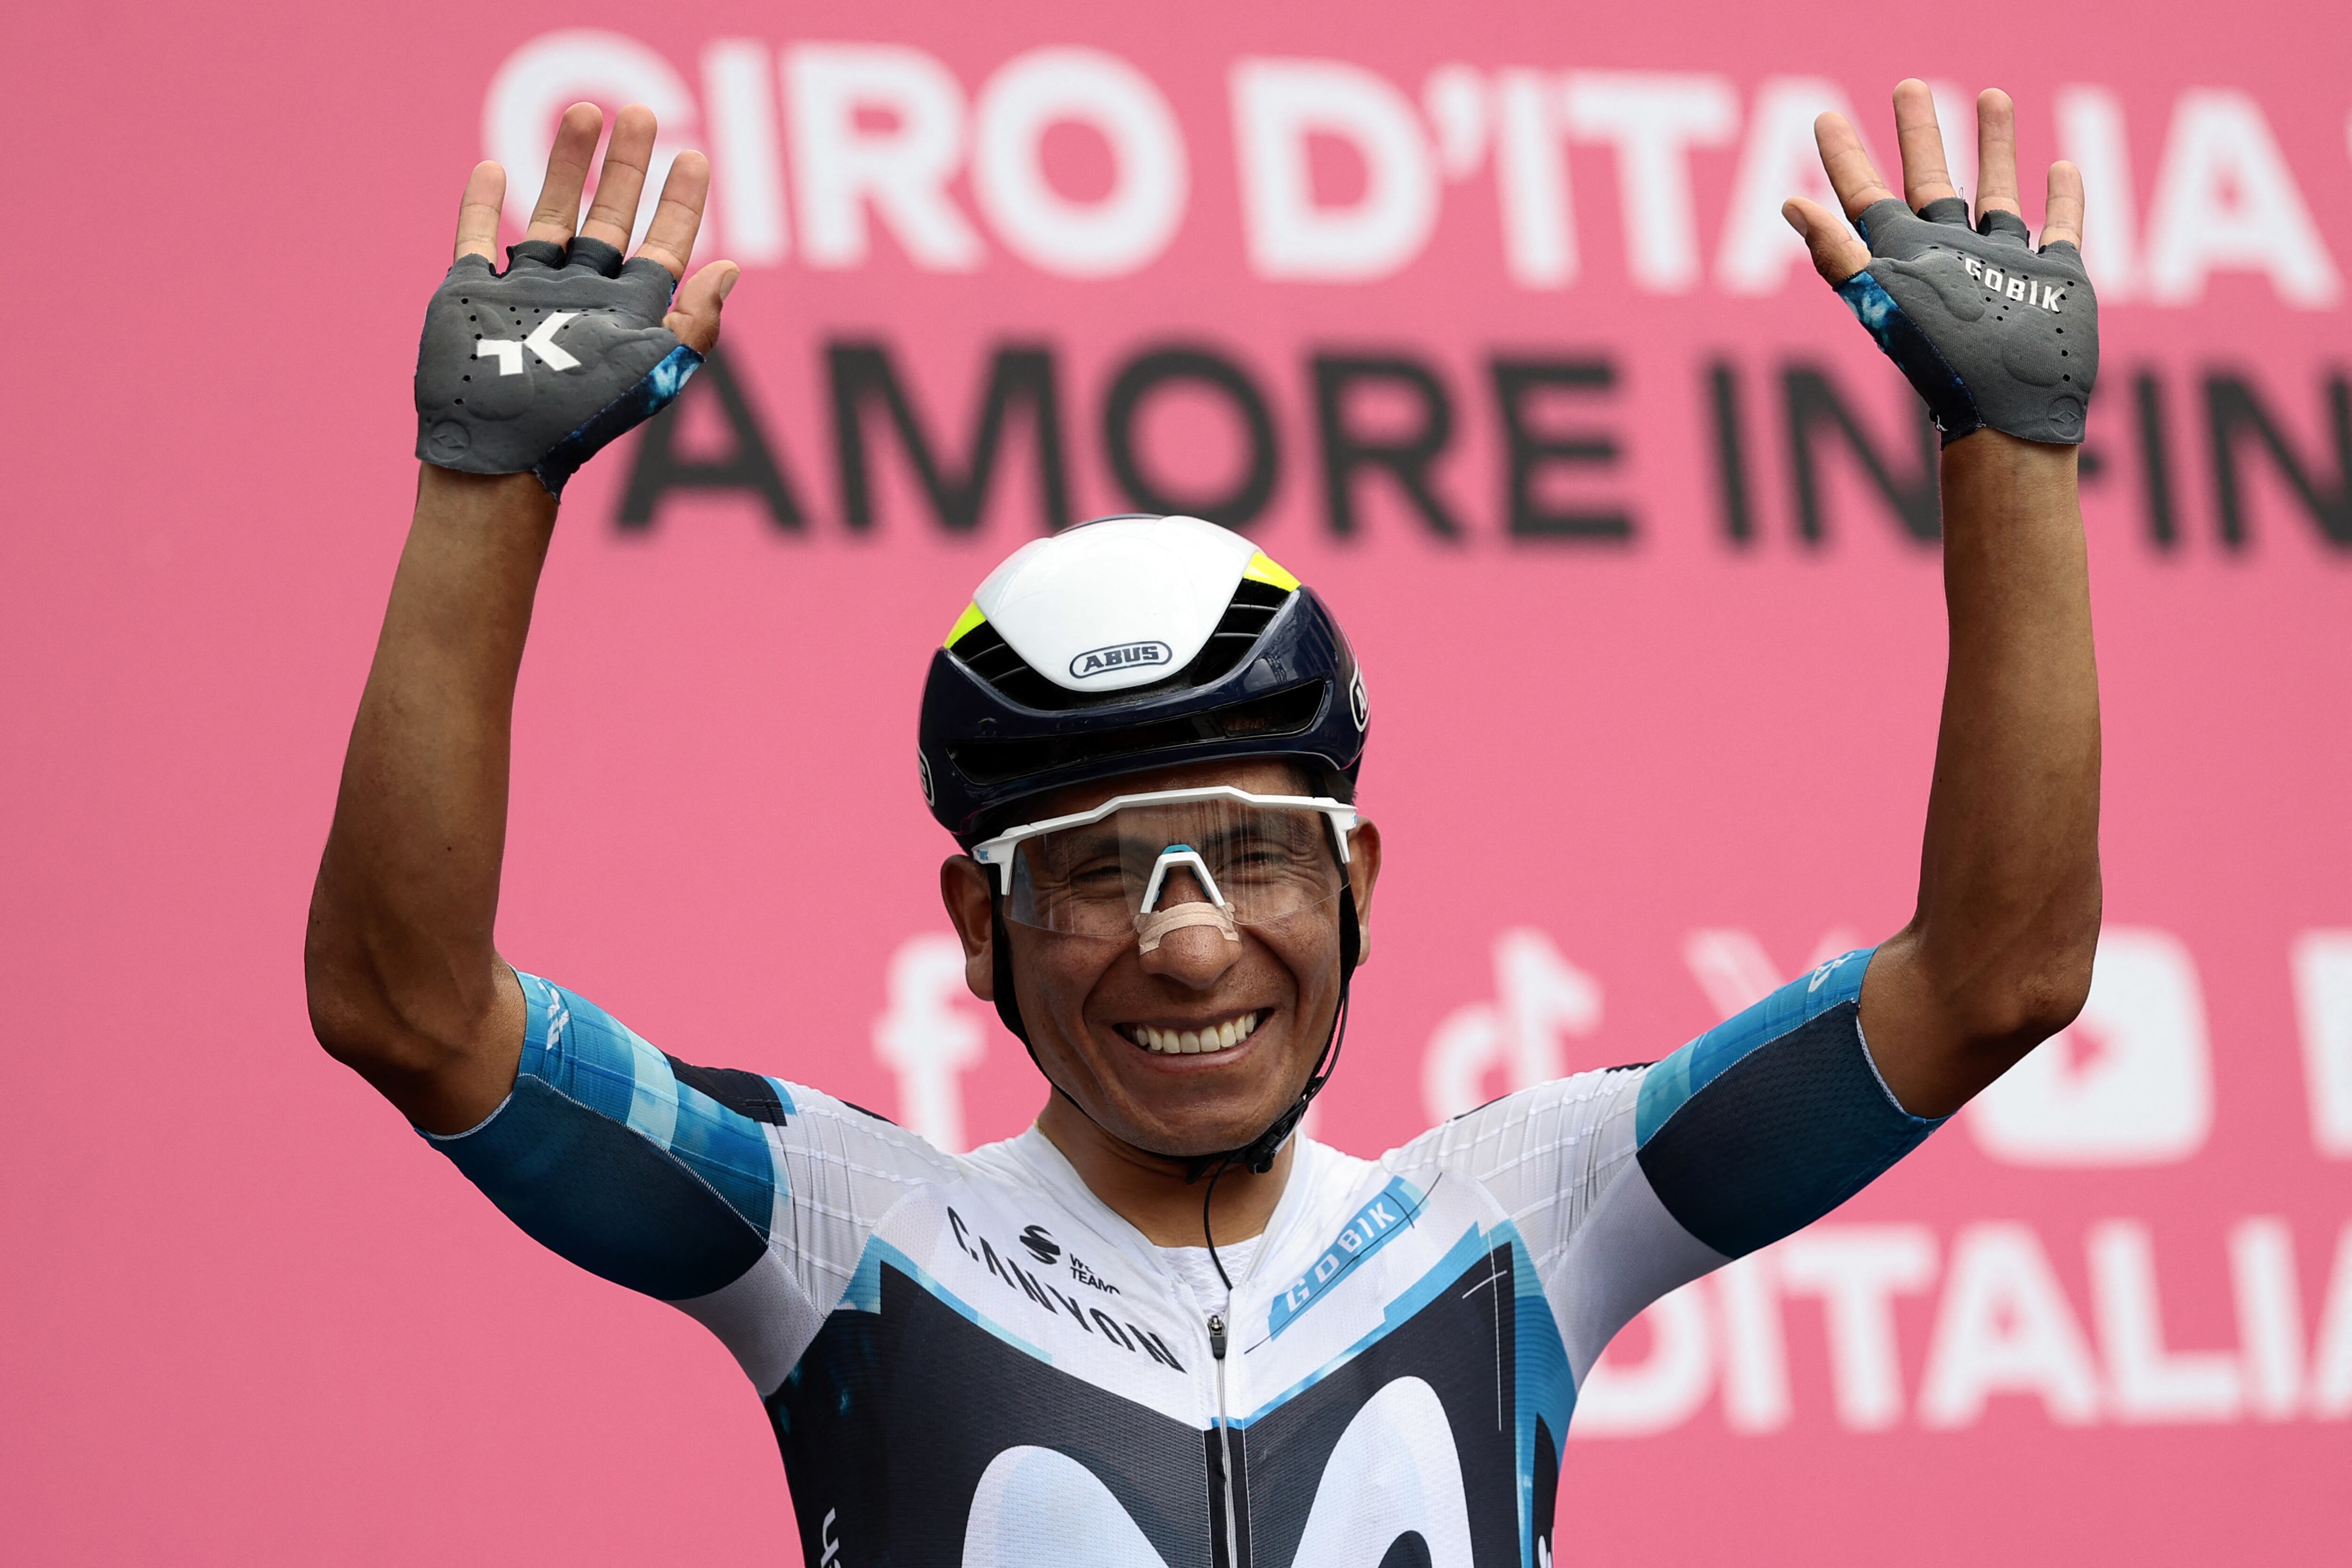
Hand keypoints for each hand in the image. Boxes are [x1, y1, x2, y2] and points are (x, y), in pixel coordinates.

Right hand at [416, 105, 740, 494]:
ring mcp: (527, 294)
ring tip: (584, 111)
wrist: (504, 447)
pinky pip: (477, 239)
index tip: (694, 156)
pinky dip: (481, 204)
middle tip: (642, 115)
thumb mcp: (653, 369)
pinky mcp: (473, 296)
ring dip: (565, 164)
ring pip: (551, 215)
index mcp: (626, 314)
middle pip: (611, 219)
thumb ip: (695, 322)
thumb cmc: (582, 416)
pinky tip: (491, 167)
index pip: (663, 247)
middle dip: (627, 168)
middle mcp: (581, 299)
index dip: (680, 203)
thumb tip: (730, 270)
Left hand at [1781, 83, 2095, 446]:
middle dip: (1919, 134)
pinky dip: (2063, 198)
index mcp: (1908, 257)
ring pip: (1997, 192)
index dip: (1844, 157)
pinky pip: (2059, 228)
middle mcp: (1952, 256)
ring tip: (1992, 95)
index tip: (1823, 116)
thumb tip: (1787, 204)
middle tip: (1908, 86)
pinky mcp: (2054, 279)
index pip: (1865, 195)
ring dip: (1994, 146)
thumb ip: (1837, 252)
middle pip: (1929, 181)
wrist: (2006, 407)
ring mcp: (2004, 265)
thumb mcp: (1883, 298)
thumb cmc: (1942, 357)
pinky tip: (2061, 165)